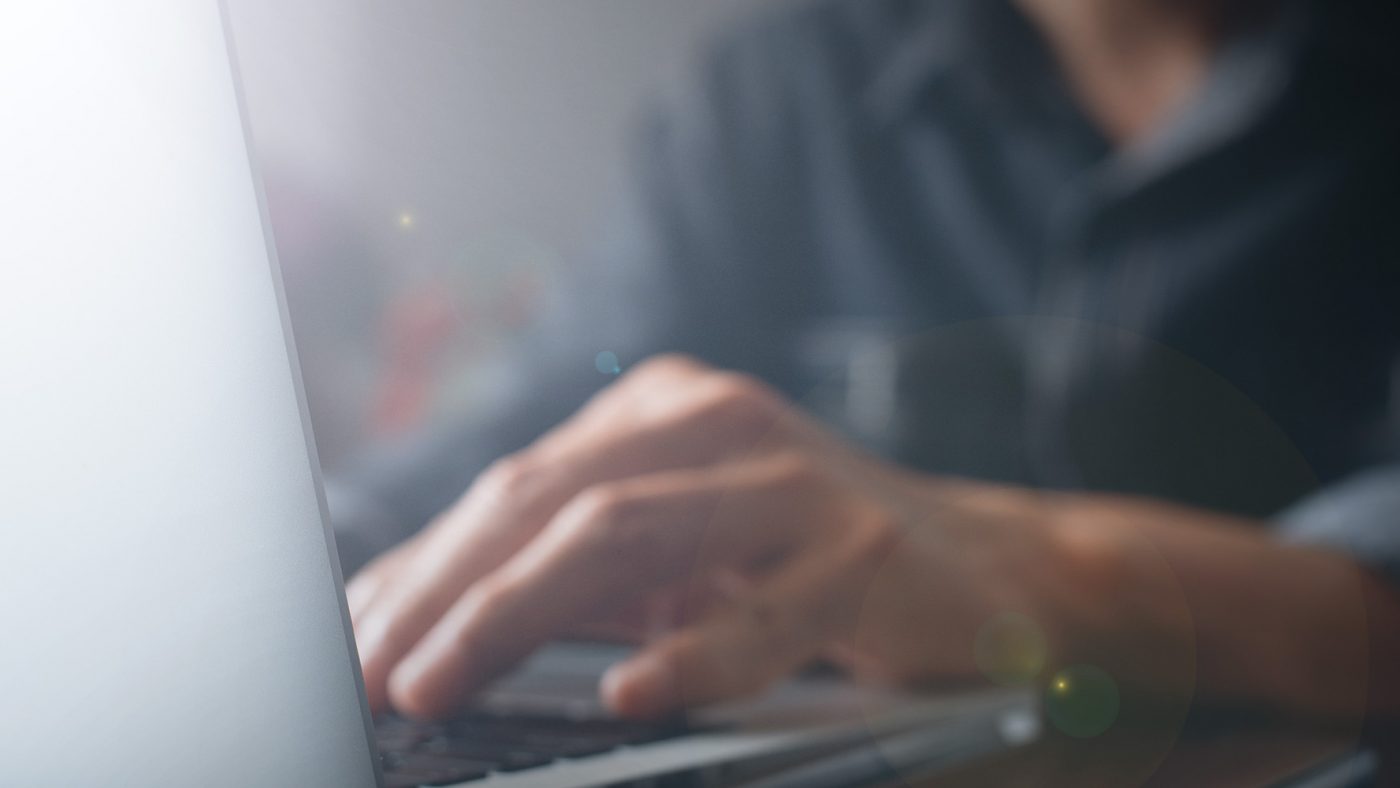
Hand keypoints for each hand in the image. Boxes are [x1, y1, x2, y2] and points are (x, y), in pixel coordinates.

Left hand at [348, 355, 1076, 719]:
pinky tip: (630, 695)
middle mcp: (715, 423)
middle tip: (373, 672)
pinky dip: (692, 652)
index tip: (351, 637)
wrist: (991, 569)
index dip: (423, 564)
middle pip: (548, 497)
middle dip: (444, 590)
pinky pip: (765, 610)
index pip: (515, 486)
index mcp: (659, 414)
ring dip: (516, 614)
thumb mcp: (683, 553)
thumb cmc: (811, 564)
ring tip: (440, 682)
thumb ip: (579, 574)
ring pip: (625, 531)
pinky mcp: (864, 550)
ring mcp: (792, 479)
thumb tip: (434, 626)